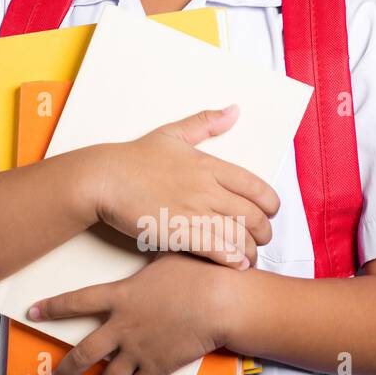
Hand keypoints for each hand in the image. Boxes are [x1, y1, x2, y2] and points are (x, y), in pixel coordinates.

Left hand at [29, 252, 231, 374]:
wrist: (220, 302)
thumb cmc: (197, 274)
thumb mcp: (164, 256)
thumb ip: (147, 260)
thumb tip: (147, 240)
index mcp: (119, 297)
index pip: (75, 302)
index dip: (51, 308)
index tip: (32, 312)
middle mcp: (122, 326)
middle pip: (83, 354)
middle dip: (65, 371)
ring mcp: (138, 349)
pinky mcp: (158, 367)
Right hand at [91, 104, 279, 269]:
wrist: (104, 178)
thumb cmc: (134, 157)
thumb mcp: (172, 132)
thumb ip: (206, 123)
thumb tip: (234, 110)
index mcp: (208, 165)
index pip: (256, 187)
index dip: (271, 204)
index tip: (270, 213)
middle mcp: (206, 189)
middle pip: (253, 215)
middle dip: (264, 232)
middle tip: (261, 239)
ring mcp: (193, 212)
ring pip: (238, 236)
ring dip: (250, 250)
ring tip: (249, 256)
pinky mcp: (178, 233)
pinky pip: (217, 250)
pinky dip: (232, 260)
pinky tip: (237, 265)